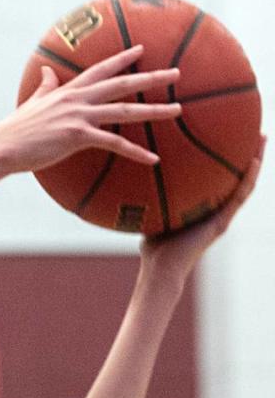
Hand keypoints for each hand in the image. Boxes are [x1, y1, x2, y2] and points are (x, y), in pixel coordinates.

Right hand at [0, 45, 180, 174]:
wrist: (4, 146)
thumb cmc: (15, 130)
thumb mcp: (32, 102)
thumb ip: (45, 86)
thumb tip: (47, 71)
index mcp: (69, 90)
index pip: (102, 69)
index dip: (123, 58)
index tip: (142, 49)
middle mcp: (79, 98)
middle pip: (123, 83)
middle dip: (152, 78)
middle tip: (176, 73)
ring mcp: (80, 116)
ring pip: (126, 110)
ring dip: (155, 110)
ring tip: (177, 110)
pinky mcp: (78, 136)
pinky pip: (116, 144)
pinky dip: (136, 152)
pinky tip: (154, 158)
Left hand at [141, 135, 265, 279]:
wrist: (160, 269)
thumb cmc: (152, 247)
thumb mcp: (152, 211)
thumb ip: (151, 193)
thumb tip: (135, 168)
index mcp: (204, 206)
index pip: (220, 177)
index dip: (226, 156)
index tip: (229, 132)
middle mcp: (216, 210)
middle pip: (236, 176)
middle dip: (245, 152)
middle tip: (252, 128)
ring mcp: (221, 217)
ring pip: (245, 184)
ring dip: (255, 160)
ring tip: (262, 137)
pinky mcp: (221, 224)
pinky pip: (239, 198)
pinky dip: (248, 179)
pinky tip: (254, 160)